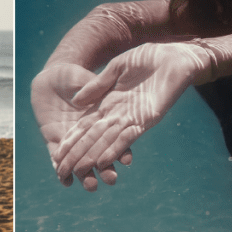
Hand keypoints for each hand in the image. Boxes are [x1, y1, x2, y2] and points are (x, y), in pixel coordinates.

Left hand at [31, 63, 130, 190]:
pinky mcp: (52, 137)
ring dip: (85, 174)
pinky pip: (57, 154)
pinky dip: (60, 167)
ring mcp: (70, 136)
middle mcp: (87, 131)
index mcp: (100, 117)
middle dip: (104, 167)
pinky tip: (64, 180)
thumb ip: (93, 87)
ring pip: (79, 159)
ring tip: (91, 186)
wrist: (51, 76)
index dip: (119, 149)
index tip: (126, 162)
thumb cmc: (71, 74)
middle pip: (98, 152)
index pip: (112, 135)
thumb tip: (94, 101)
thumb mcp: (84, 78)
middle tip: (111, 181)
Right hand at [54, 42, 213, 185]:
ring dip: (94, 159)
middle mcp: (118, 114)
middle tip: (63, 174)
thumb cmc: (148, 58)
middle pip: (94, 139)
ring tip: (81, 176)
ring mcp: (133, 117)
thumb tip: (77, 101)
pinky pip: (129, 137)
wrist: (176, 56)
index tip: (56, 154)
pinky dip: (116, 149)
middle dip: (79, 156)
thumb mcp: (117, 67)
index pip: (85, 126)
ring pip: (109, 143)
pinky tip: (104, 161)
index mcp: (109, 102)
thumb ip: (99, 85)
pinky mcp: (148, 119)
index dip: (71, 140)